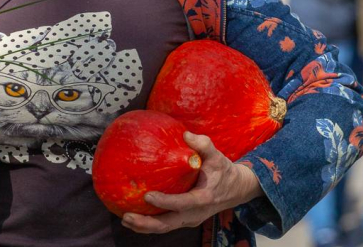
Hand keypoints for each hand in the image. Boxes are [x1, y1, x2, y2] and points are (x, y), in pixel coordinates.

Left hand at [122, 133, 262, 233]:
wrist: (236, 189)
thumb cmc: (223, 170)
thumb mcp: (217, 156)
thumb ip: (203, 144)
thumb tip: (185, 135)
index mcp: (203, 199)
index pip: (182, 203)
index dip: (165, 202)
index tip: (148, 195)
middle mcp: (195, 213)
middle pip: (168, 224)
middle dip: (146, 223)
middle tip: (127, 217)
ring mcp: (189, 219)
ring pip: (165, 227)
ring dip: (144, 227)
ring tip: (125, 219)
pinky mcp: (185, 219)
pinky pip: (166, 224)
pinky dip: (150, 224)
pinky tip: (134, 218)